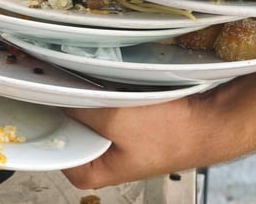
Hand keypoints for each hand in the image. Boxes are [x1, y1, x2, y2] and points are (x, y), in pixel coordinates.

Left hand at [62, 89, 221, 188]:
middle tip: (76, 83)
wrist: (210, 122)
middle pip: (67, 123)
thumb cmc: (172, 134)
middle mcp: (100, 159)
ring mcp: (114, 140)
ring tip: (100, 83)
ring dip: (91, 95)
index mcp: (89, 172)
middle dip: (72, 103)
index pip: (51, 139)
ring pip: (88, 111)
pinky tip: (115, 84)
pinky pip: (106, 104)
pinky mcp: (127, 124)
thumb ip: (80, 109)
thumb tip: (56, 94)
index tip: (45, 91)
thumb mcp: (116, 119)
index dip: (48, 113)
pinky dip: (108, 92)